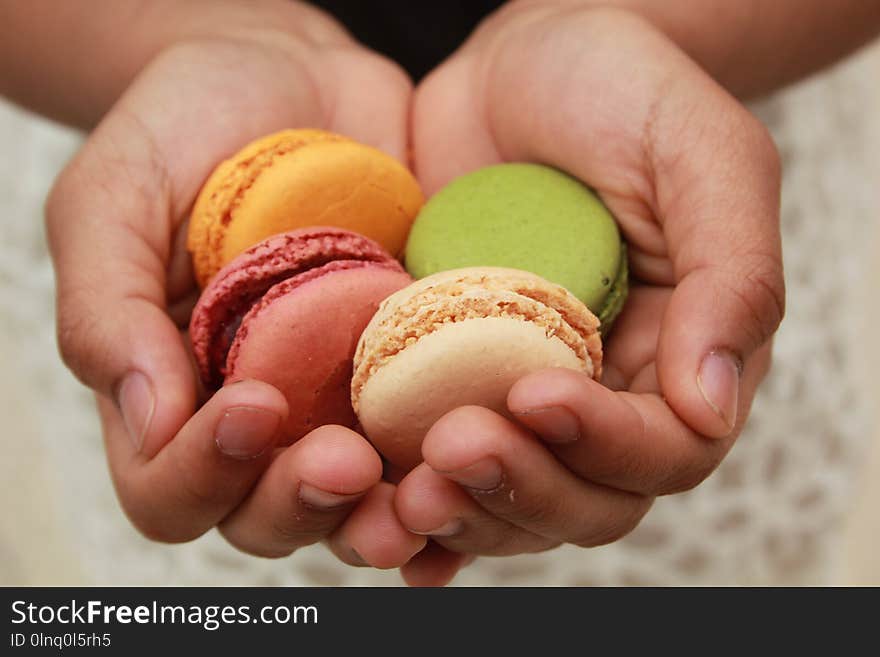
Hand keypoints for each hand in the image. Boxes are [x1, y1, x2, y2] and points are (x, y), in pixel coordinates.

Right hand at [45, 3, 423, 567]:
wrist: (300, 80)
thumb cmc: (193, 126)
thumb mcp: (118, 195)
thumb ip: (105, 307)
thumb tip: (149, 423)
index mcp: (171, 392)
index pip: (169, 489)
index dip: (204, 473)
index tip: (253, 404)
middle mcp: (259, 416)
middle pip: (266, 518)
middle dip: (302, 504)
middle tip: (347, 461)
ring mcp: (341, 402)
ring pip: (356, 505)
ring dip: (385, 518)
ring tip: (424, 491)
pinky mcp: (412, 373)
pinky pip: (432, 452)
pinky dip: (456, 479)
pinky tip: (479, 466)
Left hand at [397, 4, 782, 583]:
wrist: (519, 68)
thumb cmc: (621, 93)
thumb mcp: (700, 156)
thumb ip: (730, 278)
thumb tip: (711, 407)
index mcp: (680, 356)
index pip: (664, 450)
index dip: (604, 444)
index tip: (535, 394)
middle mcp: (604, 394)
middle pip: (582, 500)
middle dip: (523, 486)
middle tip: (454, 444)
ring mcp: (518, 392)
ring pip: (507, 499)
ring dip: (461, 508)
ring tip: (405, 486)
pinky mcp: (447, 378)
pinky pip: (435, 463)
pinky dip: (410, 498)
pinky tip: (377, 506)